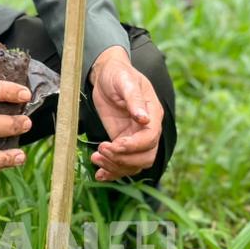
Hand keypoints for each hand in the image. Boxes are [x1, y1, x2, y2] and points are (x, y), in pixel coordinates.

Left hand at [87, 47, 162, 182]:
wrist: (106, 74)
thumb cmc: (118, 74)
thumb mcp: (125, 81)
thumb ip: (134, 99)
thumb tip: (144, 119)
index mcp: (153, 114)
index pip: (150, 139)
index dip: (134, 146)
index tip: (115, 143)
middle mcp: (147, 130)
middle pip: (145, 157)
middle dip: (123, 159)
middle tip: (102, 151)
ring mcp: (134, 138)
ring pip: (133, 164)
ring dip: (115, 167)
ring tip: (96, 158)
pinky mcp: (121, 142)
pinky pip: (122, 163)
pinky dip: (112, 172)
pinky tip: (100, 174)